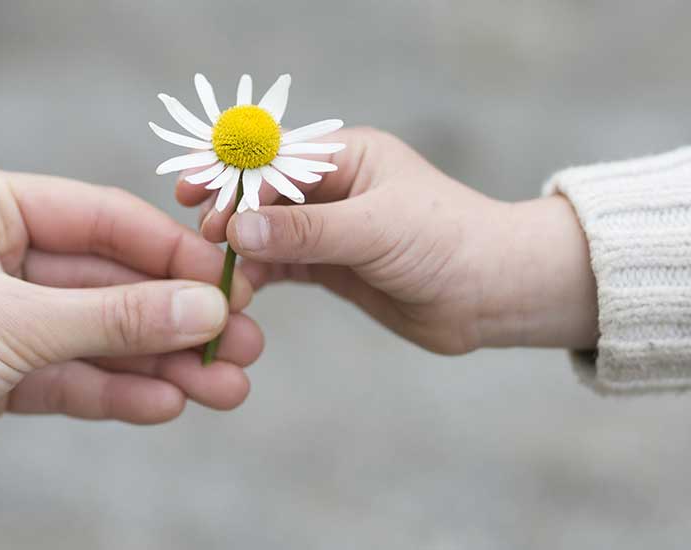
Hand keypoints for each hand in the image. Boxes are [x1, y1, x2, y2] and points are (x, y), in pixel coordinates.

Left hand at [0, 160, 260, 510]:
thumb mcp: (15, 325)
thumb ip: (115, 319)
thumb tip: (205, 310)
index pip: (100, 219)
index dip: (170, 256)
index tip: (232, 287)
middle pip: (105, 282)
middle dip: (173, 320)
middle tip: (245, 347)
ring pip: (94, 335)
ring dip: (157, 363)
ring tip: (225, 389)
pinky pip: (68, 374)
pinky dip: (115, 391)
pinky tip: (169, 404)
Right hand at [179, 128, 595, 353]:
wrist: (494, 296)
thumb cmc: (448, 244)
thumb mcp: (375, 231)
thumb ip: (306, 232)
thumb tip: (237, 231)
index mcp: (346, 157)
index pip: (274, 160)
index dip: (232, 179)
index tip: (197, 200)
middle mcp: (334, 188)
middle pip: (262, 197)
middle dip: (229, 216)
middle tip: (198, 242)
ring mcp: (331, 229)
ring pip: (267, 236)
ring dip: (240, 254)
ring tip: (216, 279)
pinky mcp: (332, 268)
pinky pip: (281, 268)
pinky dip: (258, 278)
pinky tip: (239, 294)